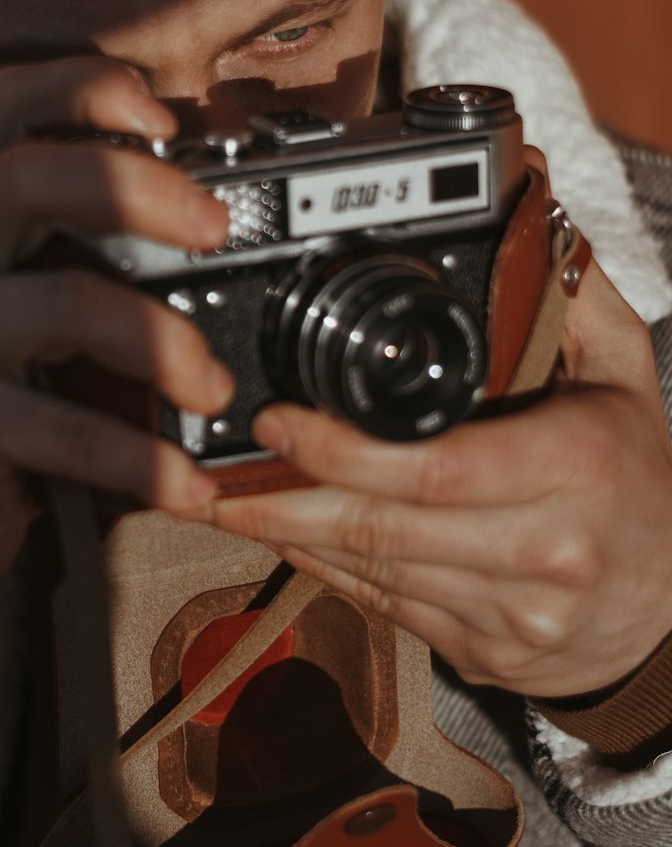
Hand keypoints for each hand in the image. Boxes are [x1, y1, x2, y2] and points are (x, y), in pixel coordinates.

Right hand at [0, 58, 230, 661]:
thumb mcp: (15, 299)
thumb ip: (79, 251)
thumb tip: (213, 223)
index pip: (7, 103)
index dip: (87, 86)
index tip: (165, 117)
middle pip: (28, 176)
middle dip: (140, 189)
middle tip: (217, 229)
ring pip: (66, 302)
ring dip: (166, 344)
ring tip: (214, 388)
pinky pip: (68, 428)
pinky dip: (144, 460)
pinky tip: (189, 484)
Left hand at [210, 258, 671, 697]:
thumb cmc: (638, 474)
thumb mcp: (623, 372)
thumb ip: (571, 287)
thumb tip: (528, 196)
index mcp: (573, 466)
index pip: (432, 466)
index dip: (340, 451)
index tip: (277, 421)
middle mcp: (546, 549)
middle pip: (387, 528)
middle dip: (288, 502)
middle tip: (218, 475)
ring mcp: (518, 615)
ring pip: (377, 576)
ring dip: (293, 540)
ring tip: (231, 507)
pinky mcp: (492, 653)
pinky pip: (392, 611)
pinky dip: (331, 576)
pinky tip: (291, 544)